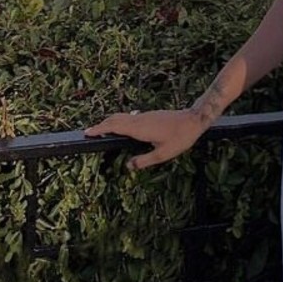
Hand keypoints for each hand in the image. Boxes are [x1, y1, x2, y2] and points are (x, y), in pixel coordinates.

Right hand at [84, 109, 204, 170]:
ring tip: (103, 131)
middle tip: (90, 133)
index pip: (114, 126)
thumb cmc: (180, 137)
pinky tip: (123, 127)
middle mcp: (140, 119)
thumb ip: (144, 161)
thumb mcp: (162, 154)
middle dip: (101, 125)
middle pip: (115, 118)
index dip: (99, 129)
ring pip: (123, 116)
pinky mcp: (151, 115)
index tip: (87, 132)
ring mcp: (146, 115)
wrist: (195, 119)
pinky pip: (131, 117)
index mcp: (140, 128)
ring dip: (111, 122)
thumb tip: (128, 166)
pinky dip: (121, 121)